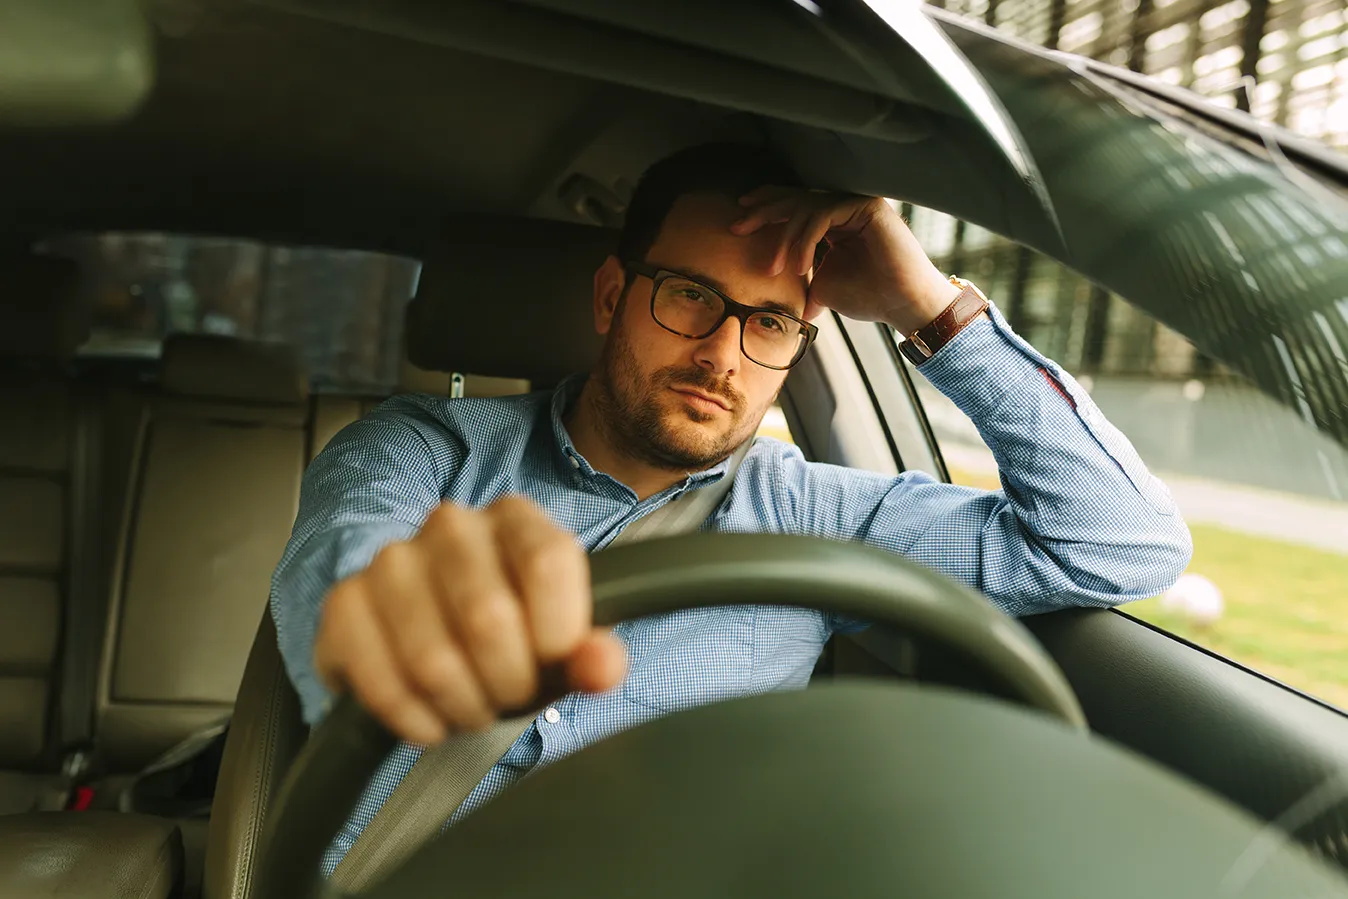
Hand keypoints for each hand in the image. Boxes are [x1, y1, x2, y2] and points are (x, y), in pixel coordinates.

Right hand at [314, 496, 626, 744]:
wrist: (441, 646)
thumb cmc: (513, 639)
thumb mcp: (564, 646)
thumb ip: (593, 654)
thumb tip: (602, 666)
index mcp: (516, 519)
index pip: (548, 564)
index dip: (557, 636)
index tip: (555, 665)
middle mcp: (451, 525)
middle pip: (488, 615)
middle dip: (508, 683)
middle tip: (509, 696)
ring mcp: (391, 561)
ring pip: (433, 659)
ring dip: (462, 706)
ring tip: (471, 705)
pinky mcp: (344, 604)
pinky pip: (380, 682)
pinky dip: (414, 719)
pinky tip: (430, 718)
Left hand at [730, 188, 961, 333]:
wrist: (901, 306)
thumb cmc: (868, 297)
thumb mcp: (821, 284)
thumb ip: (800, 276)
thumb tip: (774, 294)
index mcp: (835, 221)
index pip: (796, 207)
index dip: (766, 209)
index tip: (739, 221)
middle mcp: (845, 207)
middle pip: (796, 198)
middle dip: (763, 212)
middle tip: (737, 226)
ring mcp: (856, 203)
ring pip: (806, 208)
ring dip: (784, 239)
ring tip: (774, 269)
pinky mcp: (866, 205)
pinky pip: (823, 215)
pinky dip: (805, 240)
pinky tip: (800, 266)